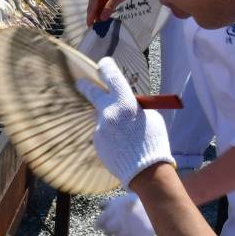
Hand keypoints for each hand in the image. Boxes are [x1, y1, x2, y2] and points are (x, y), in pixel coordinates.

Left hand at [76, 58, 173, 187]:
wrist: (145, 172)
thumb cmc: (153, 142)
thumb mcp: (149, 117)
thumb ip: (134, 107)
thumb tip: (123, 103)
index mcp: (125, 103)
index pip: (112, 77)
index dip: (106, 67)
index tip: (103, 63)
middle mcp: (108, 113)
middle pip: (93, 93)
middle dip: (86, 86)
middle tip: (81, 83)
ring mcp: (100, 128)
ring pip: (102, 118)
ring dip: (110, 121)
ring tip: (126, 136)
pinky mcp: (97, 141)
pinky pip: (103, 133)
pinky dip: (111, 136)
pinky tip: (122, 145)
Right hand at [87, 0, 138, 26]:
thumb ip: (110, 7)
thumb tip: (101, 19)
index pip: (91, 7)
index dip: (91, 18)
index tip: (91, 28)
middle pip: (92, 7)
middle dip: (95, 16)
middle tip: (99, 28)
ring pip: (95, 5)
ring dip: (99, 12)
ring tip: (103, 22)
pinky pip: (98, 1)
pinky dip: (101, 8)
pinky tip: (105, 13)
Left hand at [96, 192, 155, 235]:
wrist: (153, 203)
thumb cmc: (133, 202)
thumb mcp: (118, 200)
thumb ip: (107, 204)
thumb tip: (99, 206)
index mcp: (109, 214)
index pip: (98, 224)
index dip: (99, 225)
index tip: (102, 226)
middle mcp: (115, 225)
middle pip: (107, 233)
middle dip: (110, 231)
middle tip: (118, 227)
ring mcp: (126, 233)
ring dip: (123, 235)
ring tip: (130, 228)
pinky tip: (137, 233)